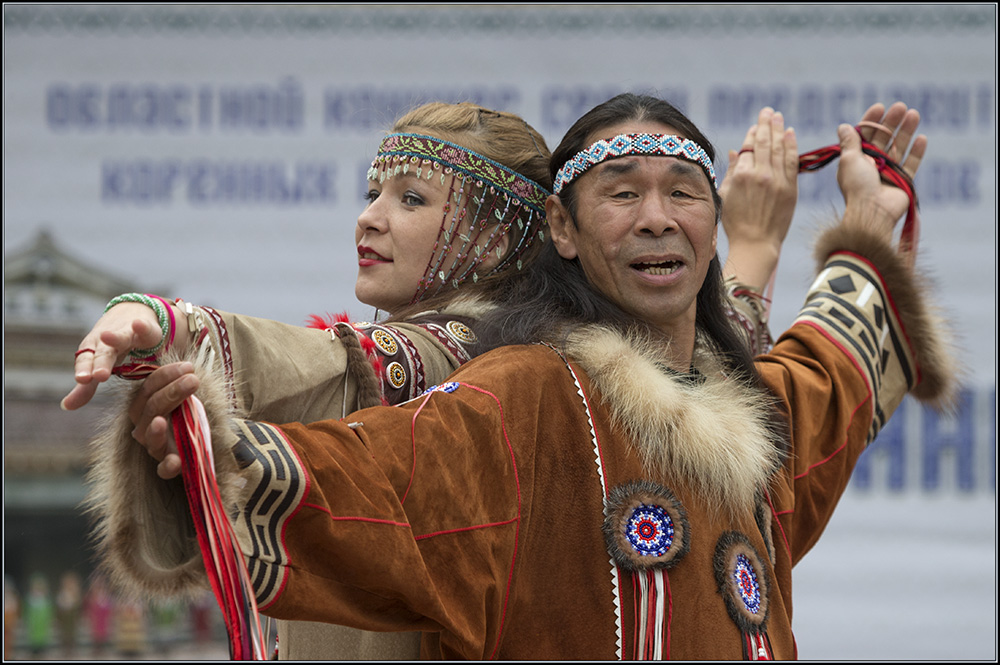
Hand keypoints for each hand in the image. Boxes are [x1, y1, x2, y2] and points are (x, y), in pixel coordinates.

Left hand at [62, 301, 184, 410]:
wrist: (132, 315)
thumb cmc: (113, 346)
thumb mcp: (99, 367)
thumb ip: (86, 388)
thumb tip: (66, 406)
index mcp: (93, 352)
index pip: (86, 361)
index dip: (84, 369)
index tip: (82, 380)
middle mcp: (106, 341)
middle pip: (102, 353)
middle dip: (100, 363)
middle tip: (97, 375)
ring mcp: (126, 333)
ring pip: (119, 337)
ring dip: (114, 338)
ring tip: (106, 337)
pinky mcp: (145, 328)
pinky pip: (143, 327)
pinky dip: (141, 326)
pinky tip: (138, 324)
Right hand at [128, 362, 200, 479]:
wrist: (203, 446)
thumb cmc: (192, 416)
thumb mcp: (188, 397)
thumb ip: (182, 381)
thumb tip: (187, 360)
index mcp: (147, 407)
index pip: (148, 388)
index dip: (165, 375)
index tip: (189, 366)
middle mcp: (146, 427)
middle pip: (151, 409)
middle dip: (171, 392)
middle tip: (193, 379)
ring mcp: (156, 447)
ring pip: (149, 438)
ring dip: (157, 429)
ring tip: (162, 420)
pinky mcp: (168, 467)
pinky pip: (163, 469)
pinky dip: (168, 465)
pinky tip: (176, 460)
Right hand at [719, 107, 798, 291]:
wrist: (756, 242)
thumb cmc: (736, 222)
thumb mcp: (725, 195)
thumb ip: (731, 171)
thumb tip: (735, 151)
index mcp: (741, 175)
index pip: (749, 147)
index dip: (752, 134)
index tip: (755, 125)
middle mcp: (760, 174)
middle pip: (765, 142)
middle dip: (766, 124)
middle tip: (768, 111)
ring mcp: (777, 180)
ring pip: (779, 147)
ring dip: (779, 129)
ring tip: (778, 116)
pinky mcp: (790, 188)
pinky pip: (792, 161)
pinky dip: (791, 145)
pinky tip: (790, 133)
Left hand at [837, 101, 926, 240]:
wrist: (872, 212)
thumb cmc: (857, 186)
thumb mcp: (850, 160)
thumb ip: (849, 142)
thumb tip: (843, 126)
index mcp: (856, 160)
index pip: (865, 136)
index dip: (871, 121)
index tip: (879, 107)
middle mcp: (872, 165)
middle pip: (884, 139)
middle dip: (891, 122)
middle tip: (900, 106)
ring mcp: (888, 173)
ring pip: (899, 148)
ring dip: (906, 131)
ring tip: (914, 114)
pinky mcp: (903, 181)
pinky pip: (911, 164)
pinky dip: (917, 151)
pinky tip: (922, 138)